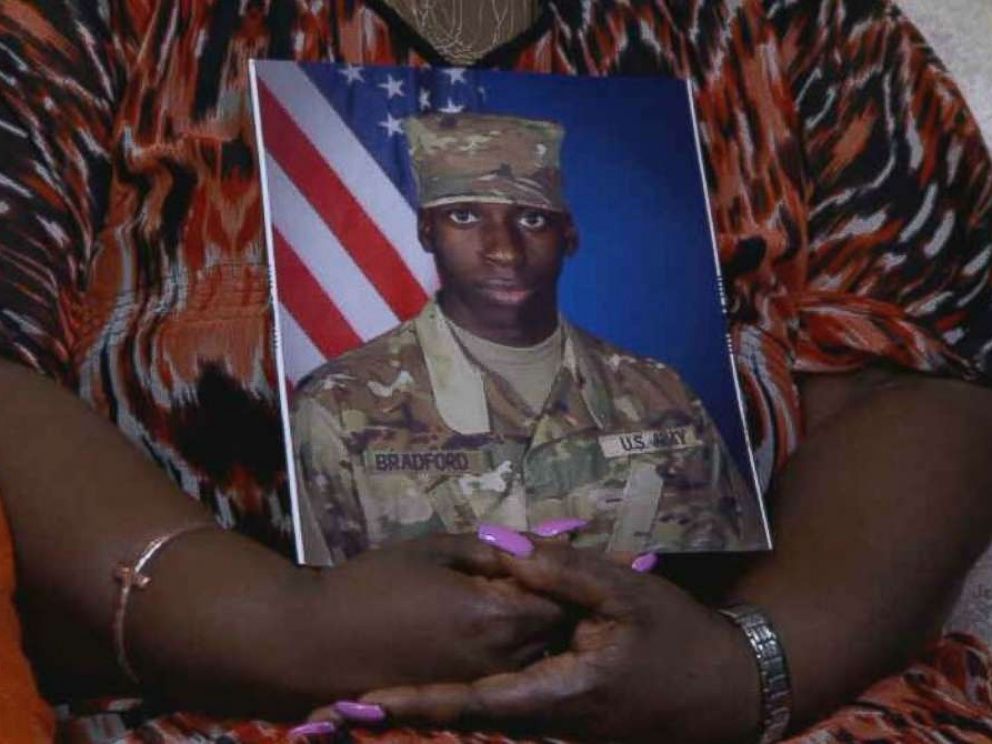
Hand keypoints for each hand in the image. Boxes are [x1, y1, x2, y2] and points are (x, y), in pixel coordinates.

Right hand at [317, 534, 564, 693]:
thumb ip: (490, 549)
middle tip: (531, 570)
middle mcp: (500, 656)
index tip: (544, 552)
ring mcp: (483, 683)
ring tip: (507, 594)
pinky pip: (509, 670)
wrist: (315, 642)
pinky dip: (512, 647)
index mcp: (494, 614)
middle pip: (554, 628)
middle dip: (552, 598)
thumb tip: (538, 543)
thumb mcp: (433, 550)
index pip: (560, 596)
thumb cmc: (371, 584)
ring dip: (533, 624)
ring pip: (535, 652)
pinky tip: (485, 625)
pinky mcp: (465, 696)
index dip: (559, 572)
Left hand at [356, 543, 759, 742]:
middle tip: (333, 716)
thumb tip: (502, 545)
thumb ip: (561, 571)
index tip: (358, 704)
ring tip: (366, 706)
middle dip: (403, 715)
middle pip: (465, 719)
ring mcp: (556, 729)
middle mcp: (547, 723)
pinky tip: (434, 692)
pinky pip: (506, 714)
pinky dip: (464, 706)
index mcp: (556, 692)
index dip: (413, 704)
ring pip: (481, 719)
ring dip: (427, 710)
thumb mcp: (625, 595)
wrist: (728, 693)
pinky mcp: (566, 724)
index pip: (470, 703)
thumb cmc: (679, 640)